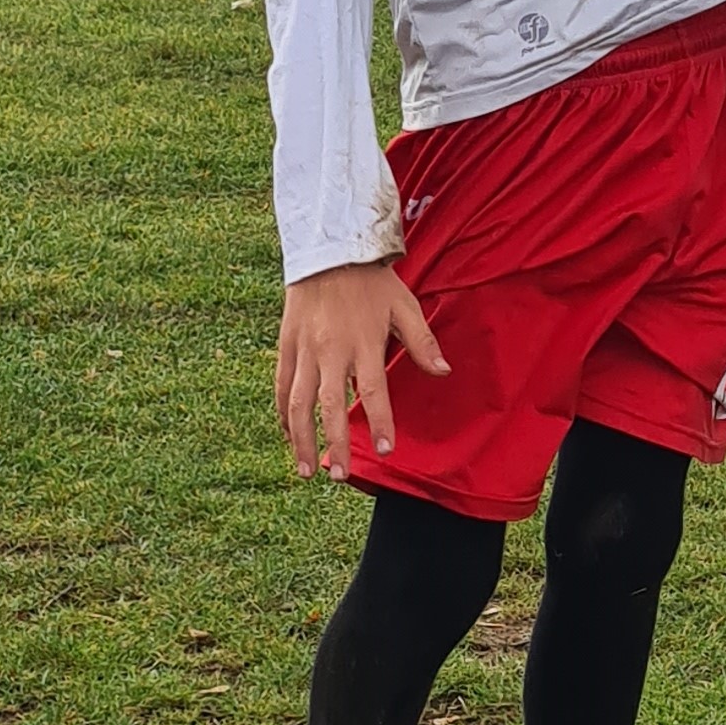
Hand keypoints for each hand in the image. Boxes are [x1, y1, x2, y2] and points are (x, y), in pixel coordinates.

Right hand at [275, 259, 448, 481]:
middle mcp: (331, 350)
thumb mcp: (404, 304)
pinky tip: (289, 437)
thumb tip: (443, 371)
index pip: (373, 392)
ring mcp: (304, 349)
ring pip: (298, 402)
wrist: (328, 248)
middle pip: (330, 406)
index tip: (385, 451)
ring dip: (301, 440)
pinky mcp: (286, 344)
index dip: (379, 423)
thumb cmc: (371, 280)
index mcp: (363, 343)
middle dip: (334, 444)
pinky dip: (282, 415)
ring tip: (307, 472)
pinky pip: (281, 386)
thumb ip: (422, 340)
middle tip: (339, 476)